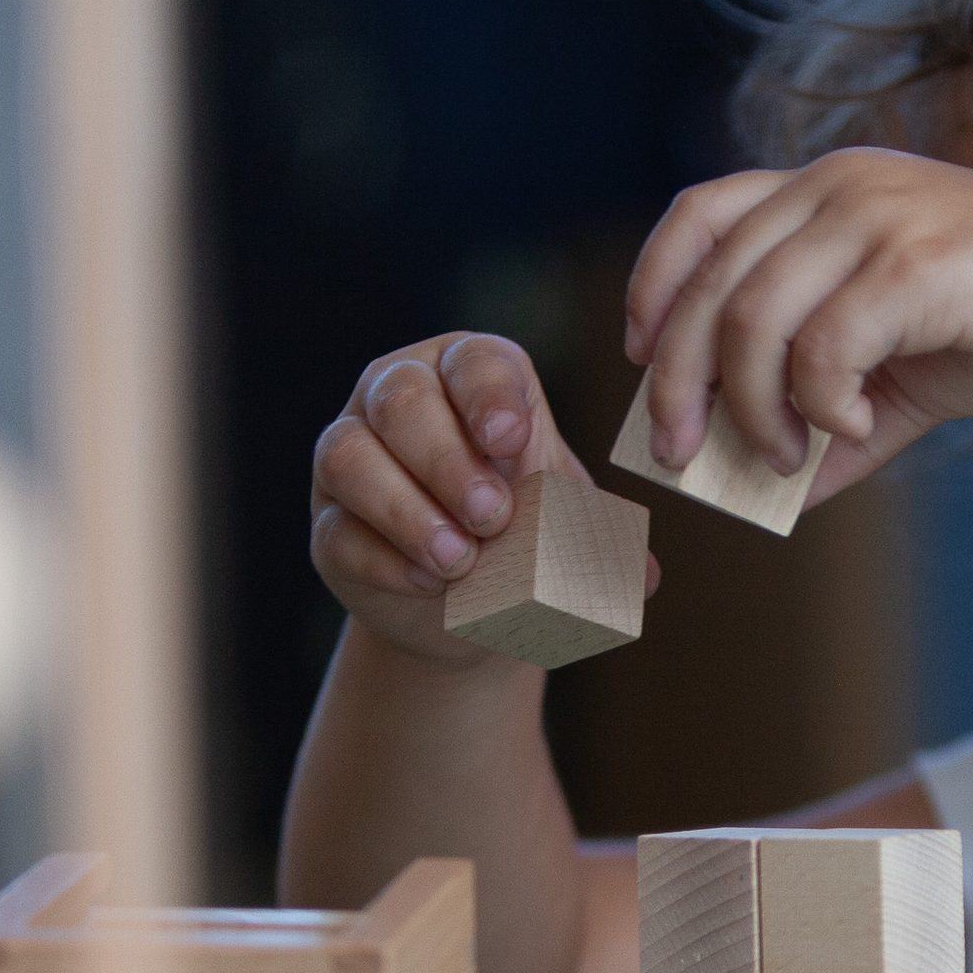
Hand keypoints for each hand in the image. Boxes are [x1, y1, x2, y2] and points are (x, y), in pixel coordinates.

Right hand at [308, 332, 650, 667]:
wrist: (475, 611)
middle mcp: (398, 397)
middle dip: (447, 458)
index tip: (513, 440)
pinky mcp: (327, 524)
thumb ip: (603, 537)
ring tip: (460, 560)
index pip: (471, 361)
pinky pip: (338, 528)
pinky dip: (383, 556)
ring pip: (350, 455)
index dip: (487, 395)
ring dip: (407, 509)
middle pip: (401, 400)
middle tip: (494, 516)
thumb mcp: (569, 523)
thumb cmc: (527, 536)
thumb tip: (645, 575)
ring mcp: (350, 457)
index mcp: (468, 375)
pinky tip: (426, 581)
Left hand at [619, 149, 972, 490]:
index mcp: (830, 187)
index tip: (642, 355)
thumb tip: (772, 495)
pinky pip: (822, 349)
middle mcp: (841, 185)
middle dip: (676, 379)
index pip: (700, 213)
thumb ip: (836, 419)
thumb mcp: (908, 372)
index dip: (654, 284)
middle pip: (708, 283)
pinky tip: (856, 429)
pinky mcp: (913, 263)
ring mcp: (876, 216)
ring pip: (752, 320)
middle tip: (676, 451)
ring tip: (782, 458)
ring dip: (752, 408)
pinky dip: (819, 405)